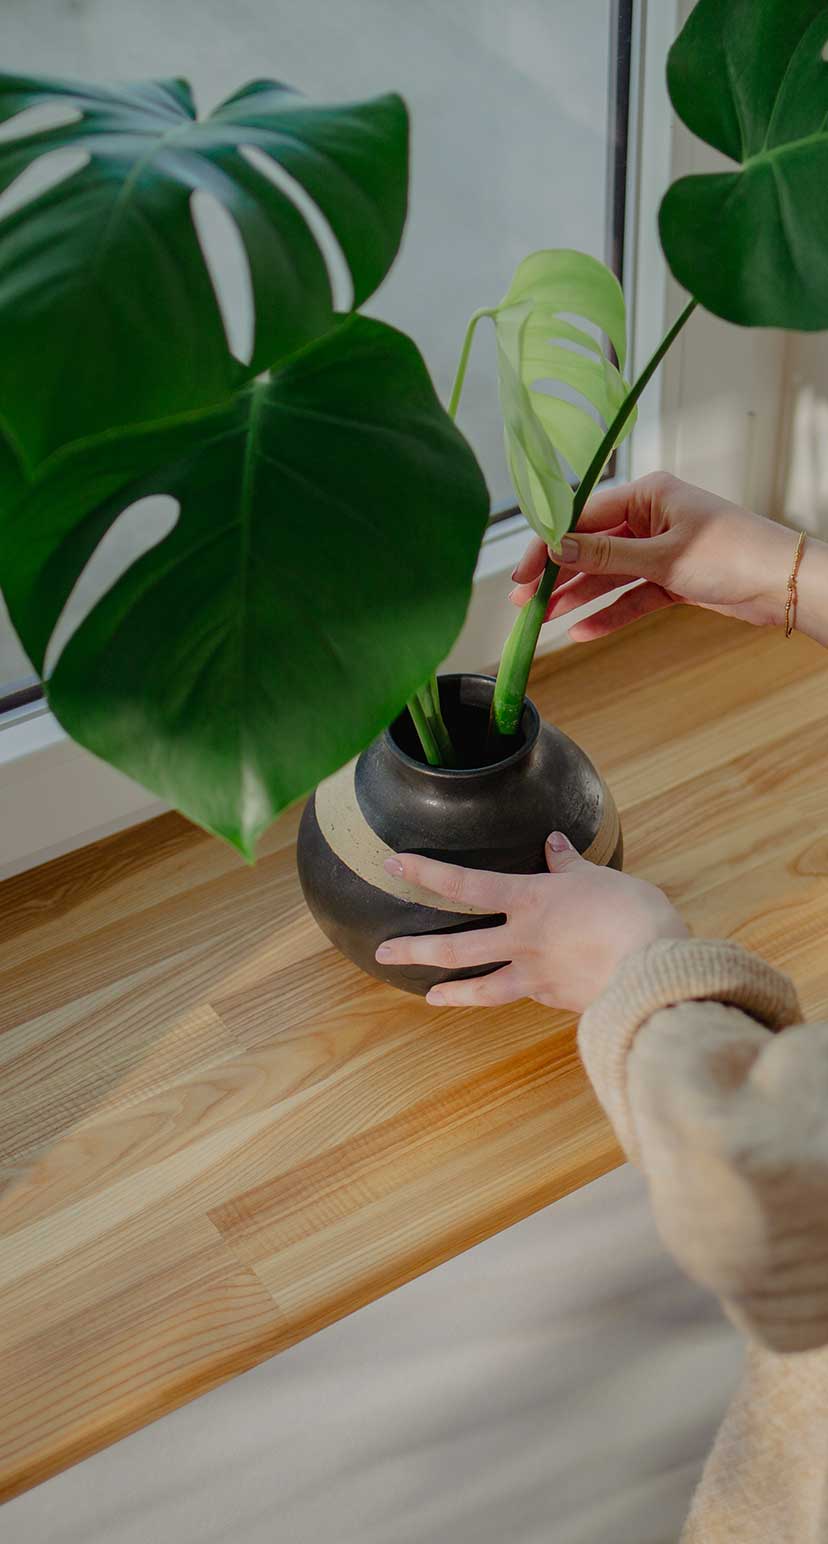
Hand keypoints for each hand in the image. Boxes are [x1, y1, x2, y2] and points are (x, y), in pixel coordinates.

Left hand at [376, 832, 686, 1011]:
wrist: (653, 969)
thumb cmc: (632, 914)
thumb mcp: (598, 878)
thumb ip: (569, 865)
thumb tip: (553, 843)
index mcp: (530, 900)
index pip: (465, 884)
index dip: (425, 873)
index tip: (393, 865)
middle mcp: (523, 939)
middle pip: (457, 946)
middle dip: (416, 948)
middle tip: (384, 952)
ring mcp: (536, 975)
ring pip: (481, 986)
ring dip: (449, 990)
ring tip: (426, 995)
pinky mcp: (555, 1000)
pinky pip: (523, 997)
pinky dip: (508, 995)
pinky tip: (502, 996)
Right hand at [510, 471, 800, 641]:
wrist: (787, 584)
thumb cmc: (734, 553)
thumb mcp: (662, 555)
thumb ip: (606, 554)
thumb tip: (556, 547)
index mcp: (649, 494)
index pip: (584, 516)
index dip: (549, 544)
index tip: (523, 570)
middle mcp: (652, 518)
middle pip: (592, 546)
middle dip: (558, 574)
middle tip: (525, 600)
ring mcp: (662, 549)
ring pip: (609, 574)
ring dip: (579, 596)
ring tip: (544, 618)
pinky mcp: (673, 578)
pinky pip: (632, 596)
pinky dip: (610, 613)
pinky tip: (583, 631)